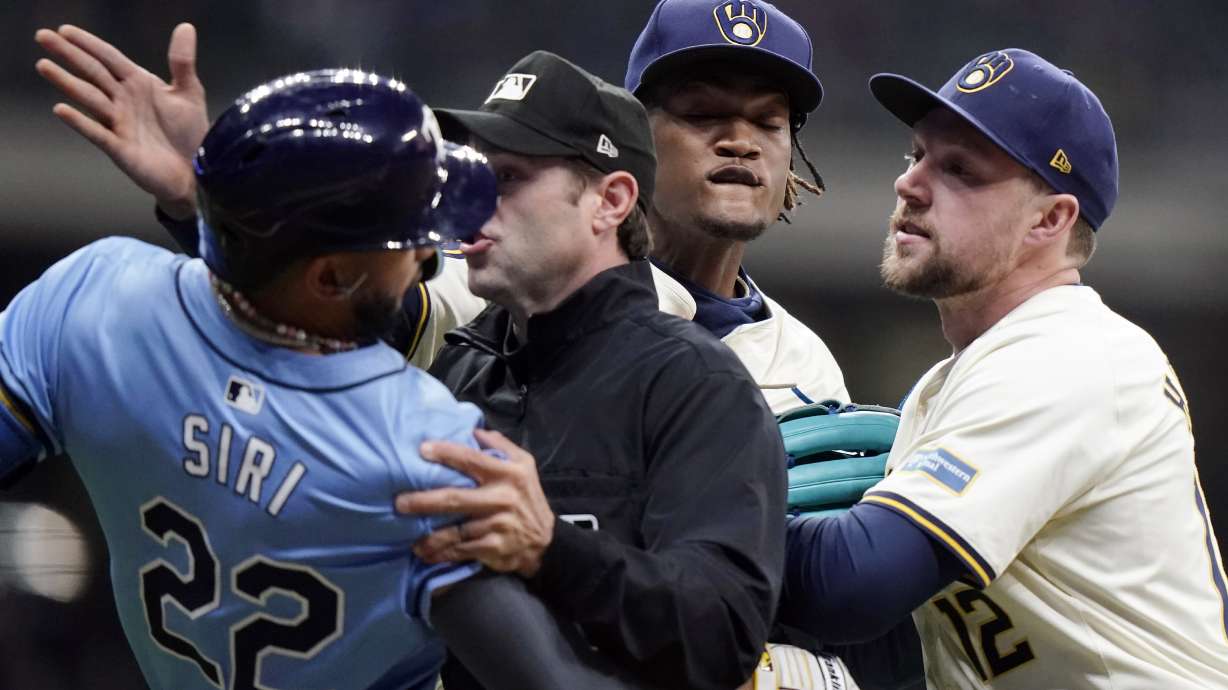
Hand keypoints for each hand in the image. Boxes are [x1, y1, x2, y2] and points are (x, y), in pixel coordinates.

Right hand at [34, 23, 208, 219]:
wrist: (197, 171)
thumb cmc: (189, 133)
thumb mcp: (189, 92)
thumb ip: (182, 61)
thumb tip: (186, 26)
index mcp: (138, 84)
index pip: (109, 58)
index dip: (89, 44)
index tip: (65, 30)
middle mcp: (123, 101)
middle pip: (93, 72)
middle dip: (69, 54)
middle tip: (42, 36)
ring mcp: (119, 124)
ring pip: (89, 98)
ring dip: (67, 82)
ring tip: (44, 65)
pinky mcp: (120, 148)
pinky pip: (97, 133)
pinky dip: (80, 122)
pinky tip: (61, 109)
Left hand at [395, 429, 554, 577]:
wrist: (545, 540)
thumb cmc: (527, 497)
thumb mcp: (524, 465)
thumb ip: (500, 446)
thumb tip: (473, 430)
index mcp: (508, 473)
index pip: (472, 460)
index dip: (446, 453)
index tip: (422, 450)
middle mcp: (502, 497)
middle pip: (456, 498)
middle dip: (424, 501)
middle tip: (399, 502)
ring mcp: (497, 524)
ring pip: (455, 530)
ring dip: (429, 535)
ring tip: (408, 537)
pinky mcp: (493, 547)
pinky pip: (461, 549)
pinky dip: (442, 553)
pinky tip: (425, 553)